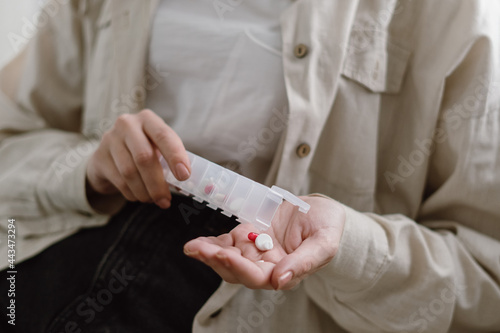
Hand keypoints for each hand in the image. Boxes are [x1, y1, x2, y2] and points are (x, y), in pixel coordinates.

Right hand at [86, 109, 189, 209]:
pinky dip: (133, 193)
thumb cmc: (142, 151)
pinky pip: (119, 181)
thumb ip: (171, 159)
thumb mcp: (158, 148)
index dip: (175, 156)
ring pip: (130, 172)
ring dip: (145, 192)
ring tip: (154, 199)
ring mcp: (110, 139)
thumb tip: (188, 181)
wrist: (109, 155)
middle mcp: (127, 124)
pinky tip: (140, 196)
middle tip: (166, 200)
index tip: (184, 175)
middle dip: (157, 183)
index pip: (163, 136)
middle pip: (144, 157)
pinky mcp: (99, 157)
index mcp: (148, 119)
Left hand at [184, 195, 344, 289]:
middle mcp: (267, 266)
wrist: (322, 210)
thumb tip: (281, 282)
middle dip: (215, 260)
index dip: (239, 267)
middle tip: (198, 249)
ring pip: (227, 258)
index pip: (257, 277)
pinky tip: (197, 242)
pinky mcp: (248, 237)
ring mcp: (256, 251)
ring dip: (208, 253)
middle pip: (236, 270)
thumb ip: (304, 262)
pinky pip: (227, 243)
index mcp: (285, 272)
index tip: (224, 254)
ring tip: (192, 247)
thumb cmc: (328, 227)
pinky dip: (211, 243)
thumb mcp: (324, 242)